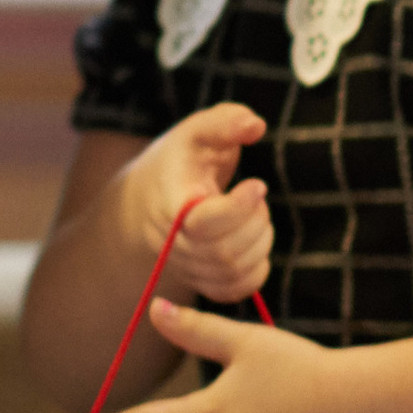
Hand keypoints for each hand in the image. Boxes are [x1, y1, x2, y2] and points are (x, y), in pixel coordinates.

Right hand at [130, 106, 270, 303]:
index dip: (236, 210)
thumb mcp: (198, 130)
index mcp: (169, 204)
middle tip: (257, 195)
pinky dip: (256, 270)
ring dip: (260, 241)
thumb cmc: (182, 159)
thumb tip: (255, 125)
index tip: (257, 184)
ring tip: (255, 214)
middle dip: (254, 222)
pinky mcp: (200, 281)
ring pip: (232, 272)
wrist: (153, 196)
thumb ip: (225, 121)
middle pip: (222, 252)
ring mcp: (184, 266)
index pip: (201, 224)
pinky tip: (256, 241)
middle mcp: (171, 244)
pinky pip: (233, 291)